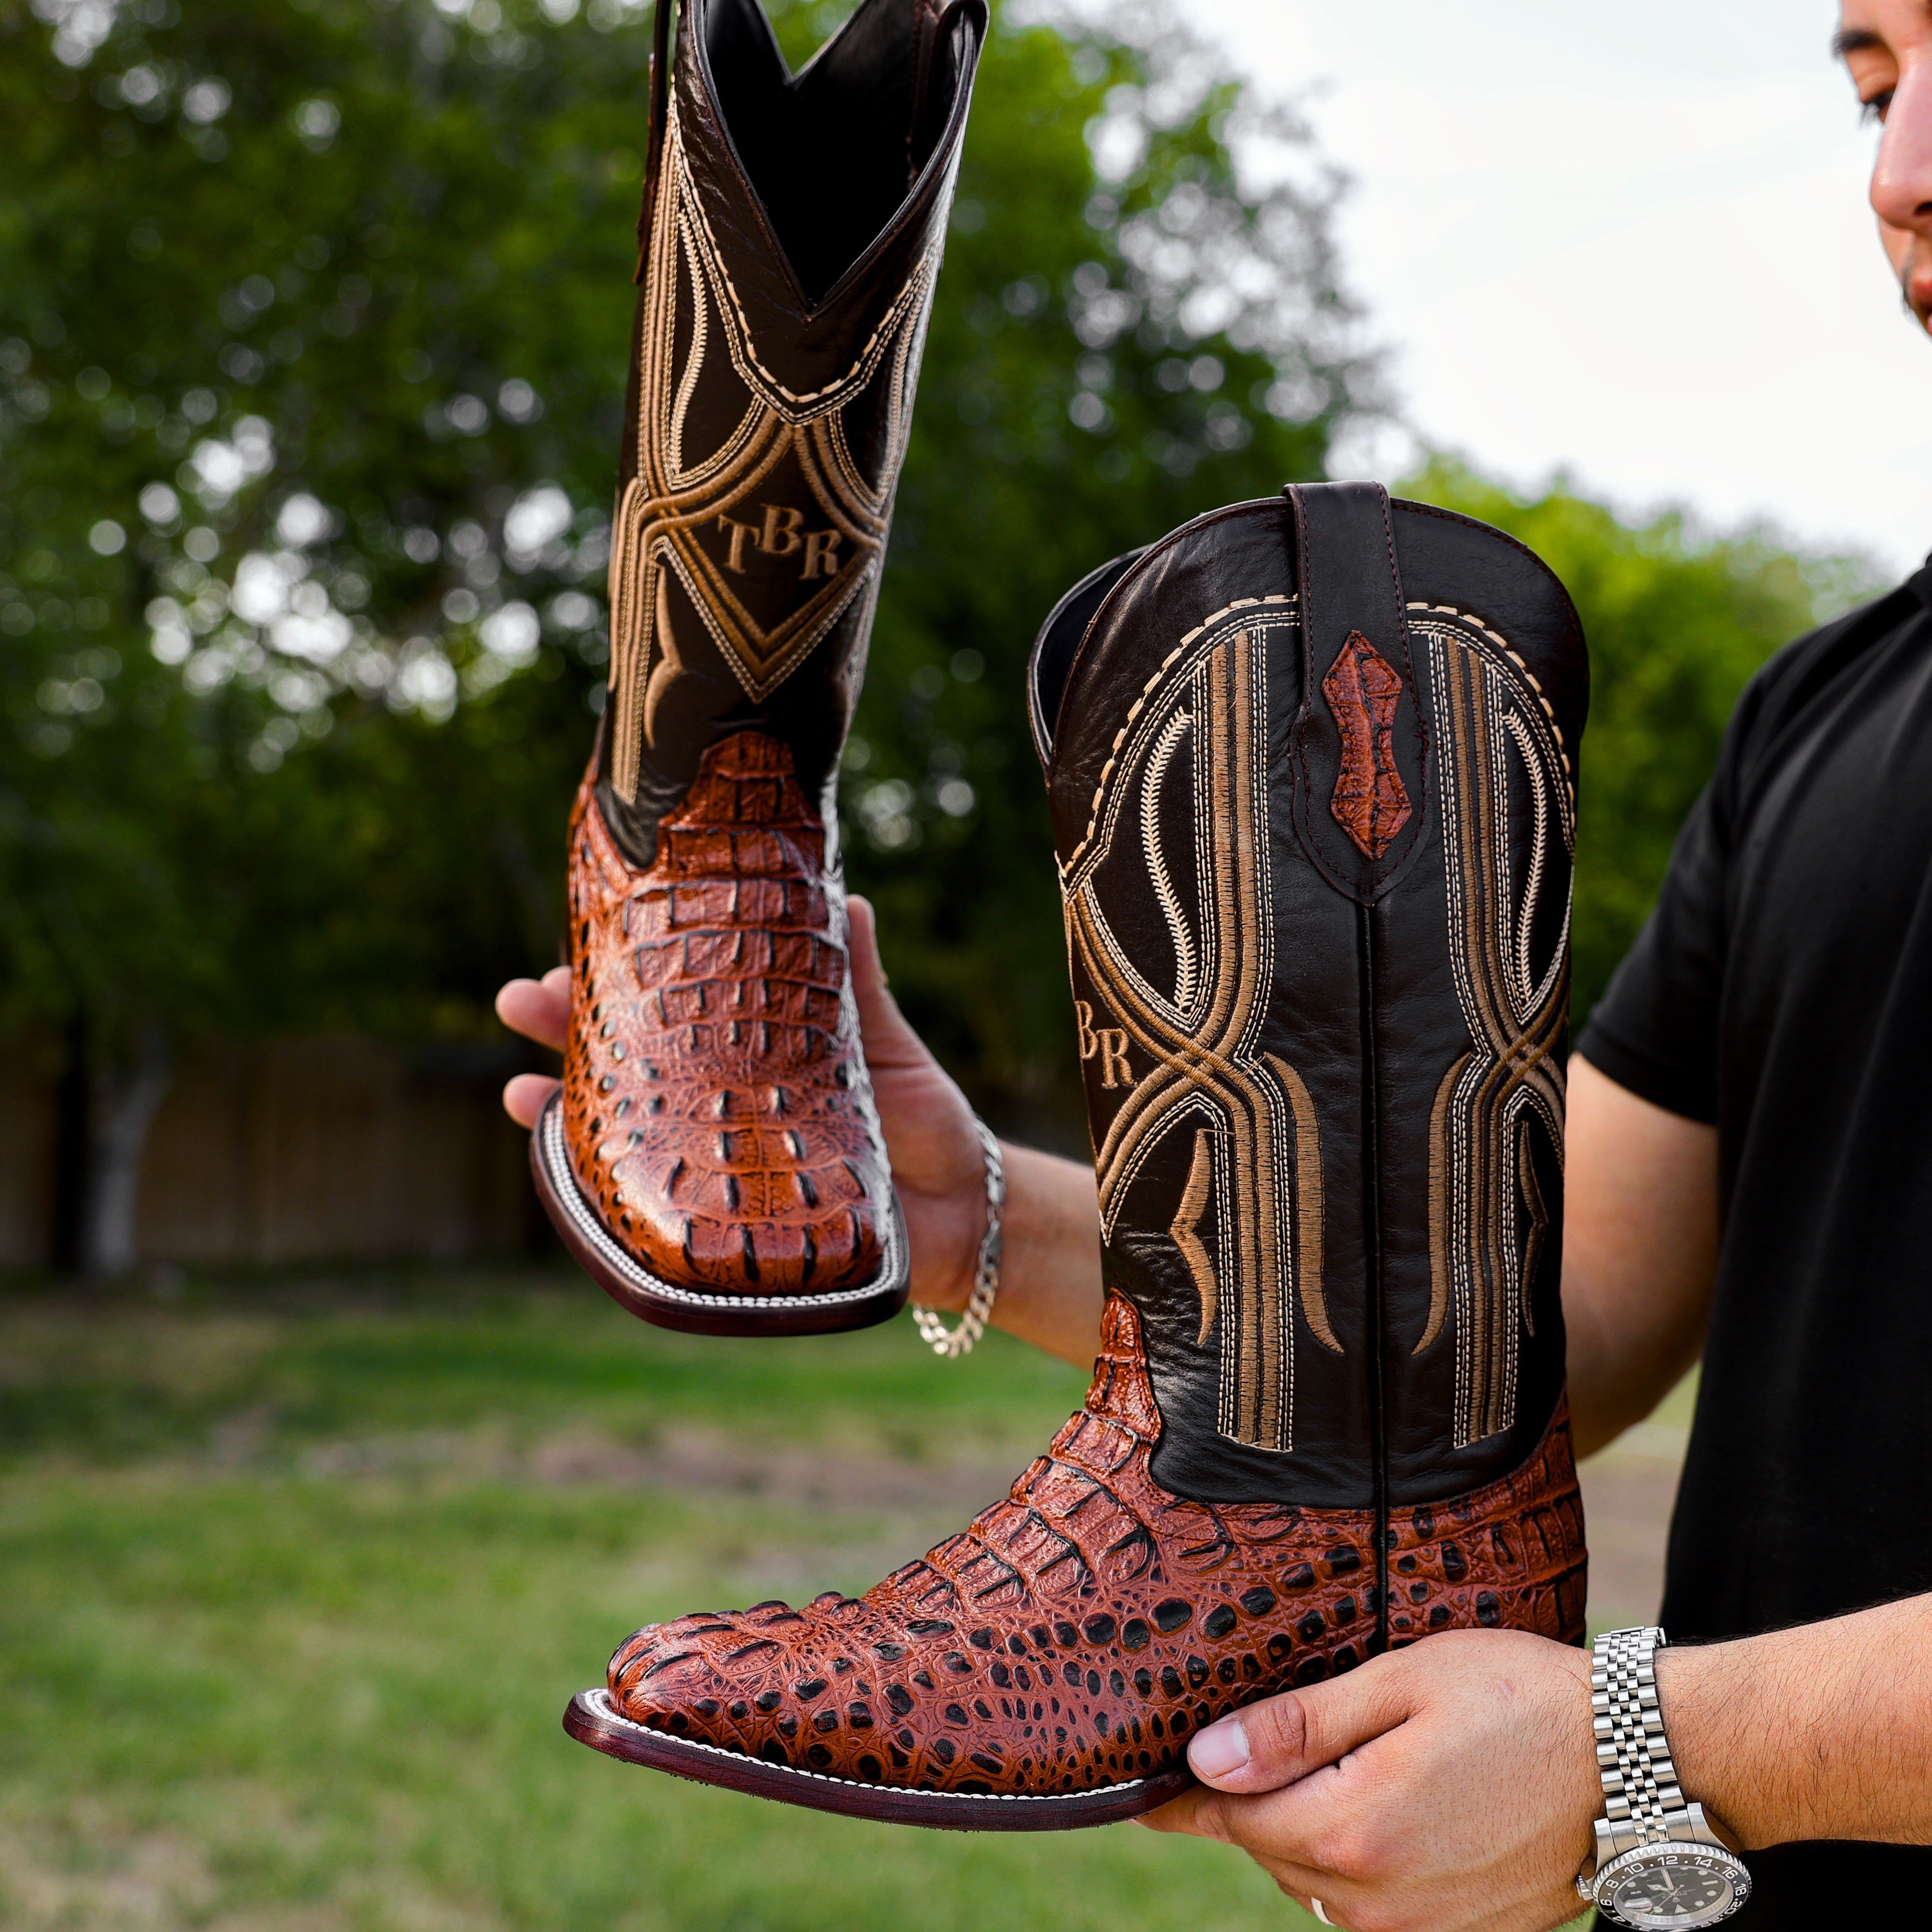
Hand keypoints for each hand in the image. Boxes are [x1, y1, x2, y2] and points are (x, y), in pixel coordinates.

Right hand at [491, 900, 991, 1310]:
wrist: (965, 1212)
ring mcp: (711, 1165)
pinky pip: (649, 1208)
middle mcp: (715, 1104)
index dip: (615, 976)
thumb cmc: (920, 1119)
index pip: (665, 1003)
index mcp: (745, 1050)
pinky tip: (565, 1172)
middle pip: (622, 1060)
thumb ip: (857, 980)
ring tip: (515, 1088)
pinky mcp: (723, 1227)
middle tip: (519, 998)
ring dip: (559, 1108)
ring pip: (618, 1130)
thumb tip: (848, 898)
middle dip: (562, 1029)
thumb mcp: (885, 1044)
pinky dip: (604, 1193)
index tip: (572, 942)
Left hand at [1141, 1631, 1598, 1931]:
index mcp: (1354, 1830)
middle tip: (1249, 1743)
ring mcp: (1421, 1928)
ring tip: (1328, 1767)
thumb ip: (1295, 1727)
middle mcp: (1378, 1900)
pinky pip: (1372, 1903)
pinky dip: (1357, 1857)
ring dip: (1306, 1829)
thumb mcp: (1397, 1684)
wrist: (1635, 1762)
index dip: (1181, 1798)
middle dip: (1254, 1800)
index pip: (1230, 1817)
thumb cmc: (1516, 1699)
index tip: (1140, 1790)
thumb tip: (1203, 1760)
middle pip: (1270, 1849)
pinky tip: (1381, 1804)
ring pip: (1317, 1881)